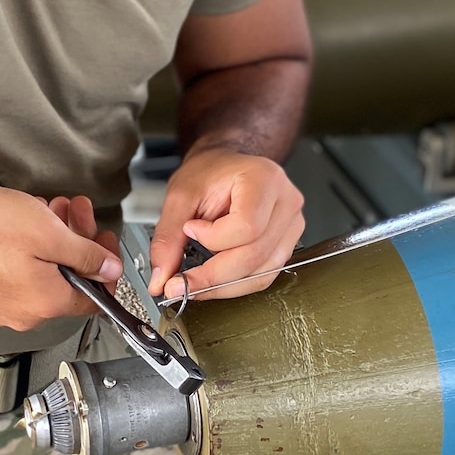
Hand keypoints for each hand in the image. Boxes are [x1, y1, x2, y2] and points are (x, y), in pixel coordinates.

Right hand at [0, 185, 120, 330]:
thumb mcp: (50, 233)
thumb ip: (87, 256)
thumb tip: (111, 270)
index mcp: (48, 303)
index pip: (95, 299)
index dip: (106, 267)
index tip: (104, 242)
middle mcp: (25, 314)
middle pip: (67, 281)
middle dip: (77, 242)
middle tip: (74, 211)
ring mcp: (0, 307)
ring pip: (42, 275)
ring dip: (52, 241)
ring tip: (46, 209)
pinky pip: (16, 276)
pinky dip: (27, 252)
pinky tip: (22, 226)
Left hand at [147, 146, 304, 303]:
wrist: (226, 168)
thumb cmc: (209, 173)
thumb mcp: (180, 196)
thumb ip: (168, 238)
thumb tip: (161, 280)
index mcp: (265, 180)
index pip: (247, 226)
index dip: (214, 239)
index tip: (189, 230)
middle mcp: (286, 202)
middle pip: (255, 255)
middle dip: (213, 277)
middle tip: (180, 284)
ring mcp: (292, 225)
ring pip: (262, 274)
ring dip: (223, 286)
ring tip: (194, 281)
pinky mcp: (287, 244)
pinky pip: (264, 276)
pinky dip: (236, 285)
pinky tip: (214, 279)